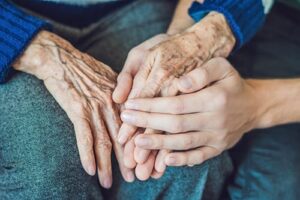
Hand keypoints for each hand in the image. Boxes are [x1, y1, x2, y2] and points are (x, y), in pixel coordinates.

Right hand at [13, 31, 133, 187]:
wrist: (62, 58)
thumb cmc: (86, 68)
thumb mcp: (111, 78)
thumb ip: (123, 95)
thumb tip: (130, 108)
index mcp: (123, 98)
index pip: (136, 126)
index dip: (140, 145)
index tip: (146, 160)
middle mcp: (113, 104)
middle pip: (124, 137)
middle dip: (129, 160)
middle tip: (136, 177)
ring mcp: (96, 107)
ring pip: (105, 141)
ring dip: (108, 165)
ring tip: (110, 182)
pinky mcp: (78, 110)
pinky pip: (84, 137)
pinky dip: (87, 155)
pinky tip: (90, 170)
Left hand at [122, 57, 261, 165]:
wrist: (253, 105)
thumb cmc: (231, 83)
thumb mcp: (221, 66)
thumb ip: (201, 72)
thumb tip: (180, 84)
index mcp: (215, 98)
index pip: (176, 104)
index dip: (151, 105)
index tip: (131, 104)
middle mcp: (216, 120)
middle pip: (175, 124)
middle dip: (147, 123)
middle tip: (125, 120)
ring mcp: (217, 137)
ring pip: (183, 143)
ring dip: (158, 144)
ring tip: (136, 142)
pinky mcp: (218, 148)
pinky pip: (198, 157)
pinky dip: (181, 160)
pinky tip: (164, 160)